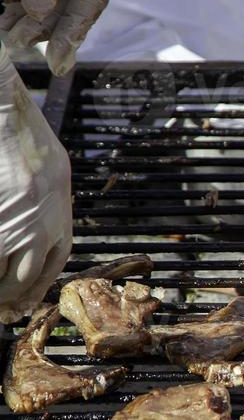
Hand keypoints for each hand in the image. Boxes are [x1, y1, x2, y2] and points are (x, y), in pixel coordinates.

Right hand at [0, 45, 71, 323]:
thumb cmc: (24, 136)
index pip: (53, 266)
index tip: (21, 308)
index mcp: (61, 215)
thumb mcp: (49, 174)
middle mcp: (41, 224)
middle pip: (23, 279)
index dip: (35, 291)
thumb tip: (29, 232)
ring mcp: (13, 223)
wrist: (4, 112)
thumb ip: (43, 206)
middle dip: (6, 299)